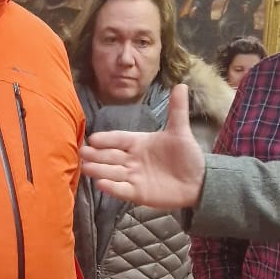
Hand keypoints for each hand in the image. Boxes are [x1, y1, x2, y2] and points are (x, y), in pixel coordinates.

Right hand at [81, 82, 205, 208]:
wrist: (198, 181)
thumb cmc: (186, 155)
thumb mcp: (180, 131)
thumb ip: (177, 110)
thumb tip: (181, 85)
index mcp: (139, 143)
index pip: (119, 139)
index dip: (107, 139)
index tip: (93, 139)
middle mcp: (133, 159)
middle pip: (111, 156)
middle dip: (96, 154)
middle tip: (82, 152)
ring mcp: (134, 177)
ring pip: (113, 172)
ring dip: (99, 170)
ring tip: (86, 167)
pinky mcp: (138, 193)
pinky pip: (123, 190)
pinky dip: (113, 187)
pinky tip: (101, 184)